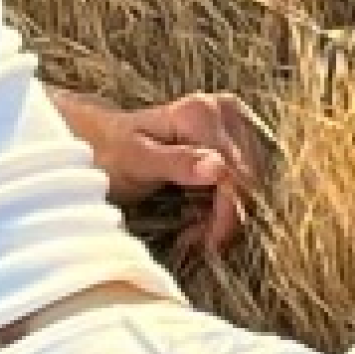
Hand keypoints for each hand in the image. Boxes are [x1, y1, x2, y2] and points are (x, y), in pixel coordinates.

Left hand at [85, 90, 272, 260]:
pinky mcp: (236, 133)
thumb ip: (176, 163)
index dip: (225, 214)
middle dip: (224, 216)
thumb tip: (219, 169)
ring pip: (251, 181)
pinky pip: (246, 177)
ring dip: (226, 212)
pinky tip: (203, 214)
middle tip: (193, 239)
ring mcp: (232, 120)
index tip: (204, 243)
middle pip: (248, 179)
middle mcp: (223, 110)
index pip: (234, 174)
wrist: (103, 141)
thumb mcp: (136, 162)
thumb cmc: (112, 153)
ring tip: (194, 228)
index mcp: (200, 114)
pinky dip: (227, 202)